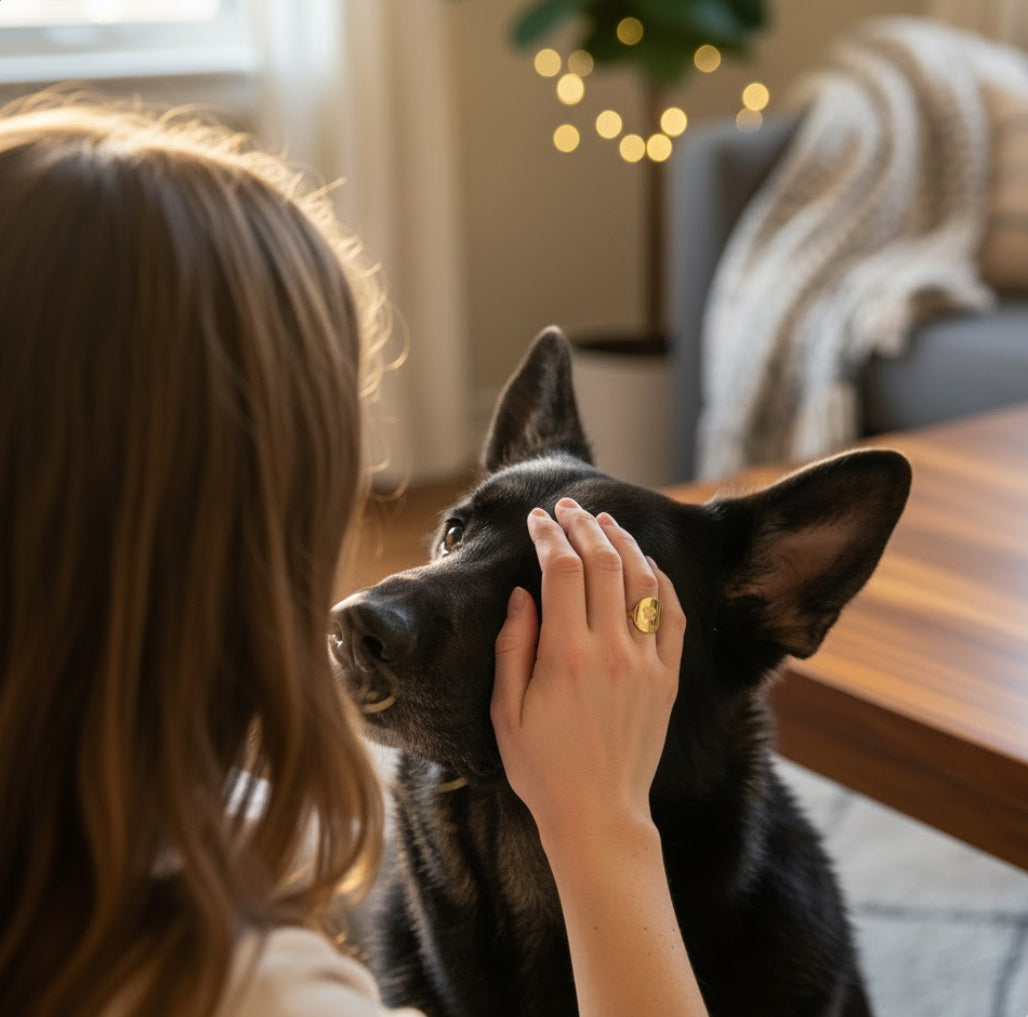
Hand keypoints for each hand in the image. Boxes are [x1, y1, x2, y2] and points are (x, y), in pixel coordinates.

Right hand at [490, 498, 685, 849]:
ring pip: (642, 579)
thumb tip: (523, 592)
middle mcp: (610, 650)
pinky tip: (647, 563)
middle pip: (603, 562)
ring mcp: (645, 662)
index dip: (548, 535)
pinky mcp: (667, 678)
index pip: (561, 570)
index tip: (537, 519)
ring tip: (605, 522)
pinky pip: (672, 615)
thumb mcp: (505, 710)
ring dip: (623, 542)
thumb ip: (513, 645)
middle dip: (584, 525)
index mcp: (564, 655)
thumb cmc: (542, 767)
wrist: (598, 815)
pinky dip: (661, 581)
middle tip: (568, 507)